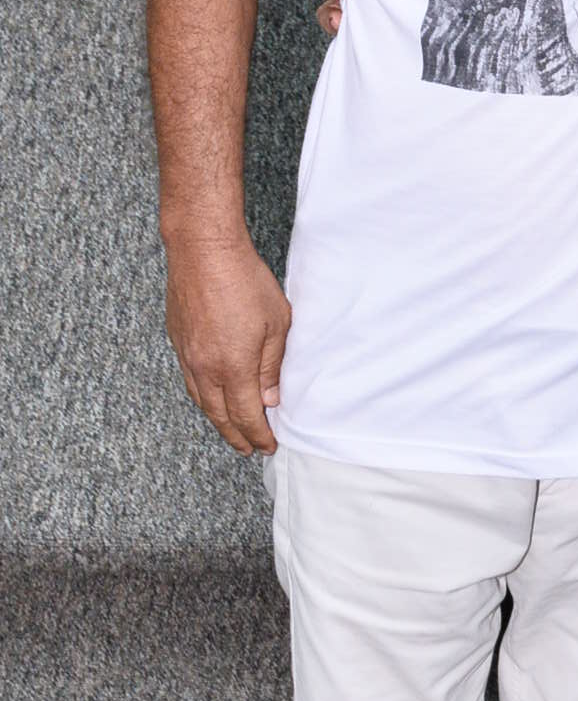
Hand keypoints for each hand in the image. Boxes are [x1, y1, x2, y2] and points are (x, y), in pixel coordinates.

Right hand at [164, 230, 291, 453]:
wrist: (201, 249)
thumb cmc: (243, 280)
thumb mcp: (276, 324)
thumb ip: (272, 366)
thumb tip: (269, 400)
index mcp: (232, 367)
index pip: (245, 415)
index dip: (257, 435)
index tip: (268, 446)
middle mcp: (204, 367)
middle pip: (219, 415)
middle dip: (235, 437)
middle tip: (248, 450)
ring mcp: (186, 355)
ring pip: (201, 400)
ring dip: (217, 420)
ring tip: (230, 431)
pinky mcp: (177, 340)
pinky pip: (189, 380)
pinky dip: (203, 397)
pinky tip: (211, 398)